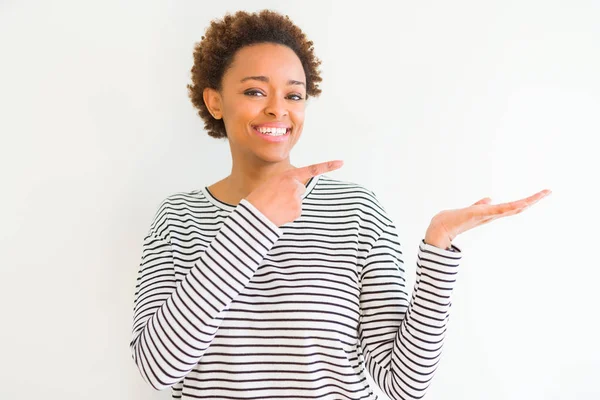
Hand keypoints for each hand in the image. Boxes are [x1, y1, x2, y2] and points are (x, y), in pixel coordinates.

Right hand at [245, 160, 343, 226]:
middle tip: (276, 199)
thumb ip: (284, 183)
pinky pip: (296, 211)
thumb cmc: (258, 199)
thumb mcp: (270, 183)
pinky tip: (279, 213)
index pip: (311, 169)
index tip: (341, 163)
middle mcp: (295, 184)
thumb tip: (295, 190)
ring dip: (289, 204)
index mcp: (287, 175)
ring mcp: (297, 197)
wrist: (254, 213)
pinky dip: (289, 213)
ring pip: (297, 201)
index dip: (328, 166)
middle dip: (291, 194)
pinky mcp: (298, 209)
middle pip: (300, 189)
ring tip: (275, 206)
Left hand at [424, 189, 552, 248]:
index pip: (514, 206)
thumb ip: (481, 205)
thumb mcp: (472, 210)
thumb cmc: (456, 219)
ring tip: (540, 195)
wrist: (442, 227)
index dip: (528, 201)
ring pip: (510, 209)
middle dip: (533, 200)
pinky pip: (495, 211)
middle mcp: (493, 216)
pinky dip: (506, 208)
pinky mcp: (478, 214)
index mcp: (493, 213)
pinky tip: (516, 205)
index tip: (542, 193)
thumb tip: (489, 199)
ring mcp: (487, 216)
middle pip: (517, 207)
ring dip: (525, 202)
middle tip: (548, 192)